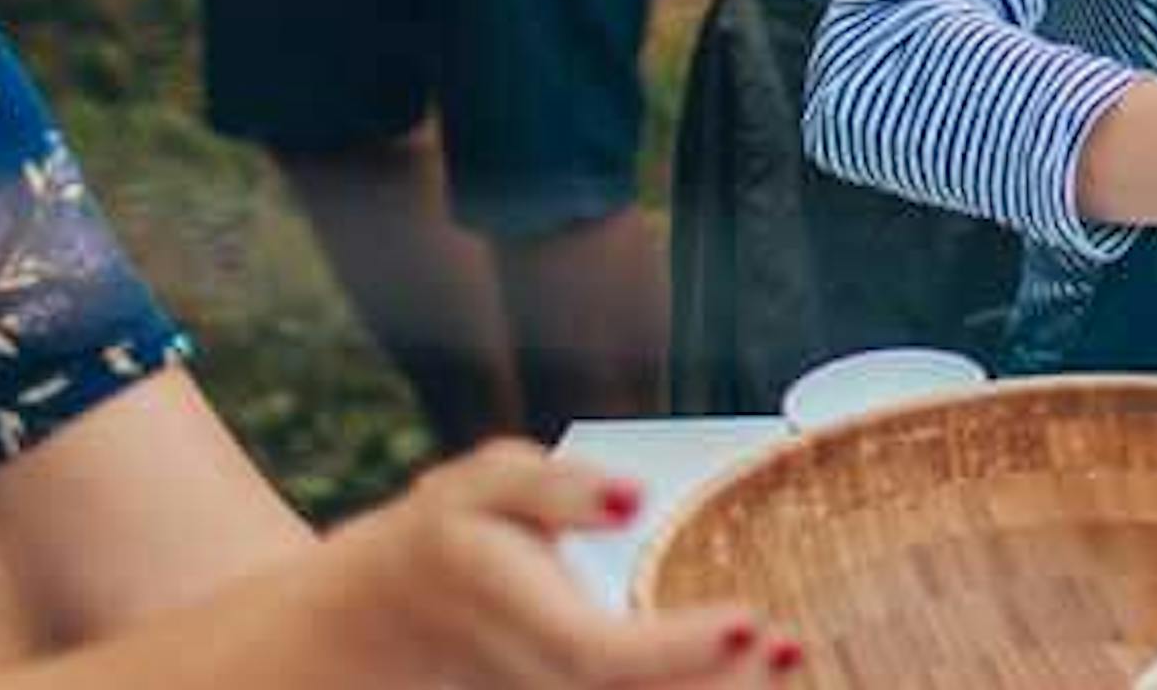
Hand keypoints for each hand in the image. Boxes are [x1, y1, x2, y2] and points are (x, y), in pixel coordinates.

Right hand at [312, 443, 790, 687]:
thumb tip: (632, 496)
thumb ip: (557, 487)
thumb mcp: (481, 487)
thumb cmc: (438, 542)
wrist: (366, 630)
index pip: (600, 655)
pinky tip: (752, 678)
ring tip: (787, 657)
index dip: (676, 650)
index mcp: (516, 620)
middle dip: (719, 688)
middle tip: (790, 646)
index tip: (750, 619)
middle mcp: (533, 682)